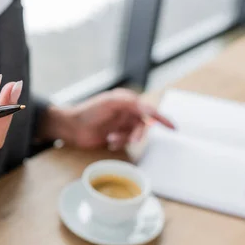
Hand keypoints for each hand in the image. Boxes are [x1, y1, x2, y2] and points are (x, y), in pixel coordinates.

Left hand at [39, 88, 173, 150]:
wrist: (71, 127)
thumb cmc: (88, 112)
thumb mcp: (109, 102)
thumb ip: (129, 101)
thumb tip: (147, 107)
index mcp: (126, 101)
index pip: (148, 109)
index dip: (161, 118)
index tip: (173, 128)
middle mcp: (125, 112)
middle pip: (142, 124)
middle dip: (138, 133)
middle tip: (133, 139)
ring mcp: (120, 124)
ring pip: (134, 134)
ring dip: (126, 138)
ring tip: (113, 139)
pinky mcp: (114, 135)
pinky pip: (125, 142)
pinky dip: (119, 143)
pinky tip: (109, 142)